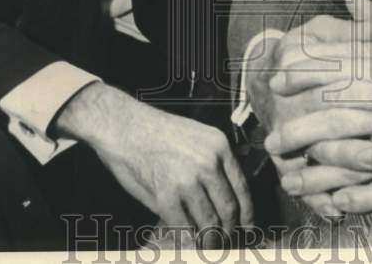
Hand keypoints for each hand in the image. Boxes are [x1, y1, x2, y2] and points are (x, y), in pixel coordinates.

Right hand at [55, 82, 251, 243]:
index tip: (247, 227)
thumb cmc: (157, 132)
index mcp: (220, 146)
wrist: (123, 125)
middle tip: (226, 241)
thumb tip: (225, 199)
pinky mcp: (166, 196)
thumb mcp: (197, 136)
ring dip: (210, 240)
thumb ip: (214, 163)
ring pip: (209, 223)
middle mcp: (209, 163)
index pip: (242, 188)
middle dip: (229, 231)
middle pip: (229, 209)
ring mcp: (188, 180)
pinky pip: (184, 226)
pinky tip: (188, 241)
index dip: (247, 214)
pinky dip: (187, 238)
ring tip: (208, 245)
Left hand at [266, 0, 371, 213]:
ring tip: (289, 178)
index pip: (341, 70)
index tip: (276, 81)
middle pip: (339, 116)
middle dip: (300, 129)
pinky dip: (358, 197)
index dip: (304, 75)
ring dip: (318, 171)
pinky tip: (333, 201)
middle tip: (271, 139)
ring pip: (355, 156)